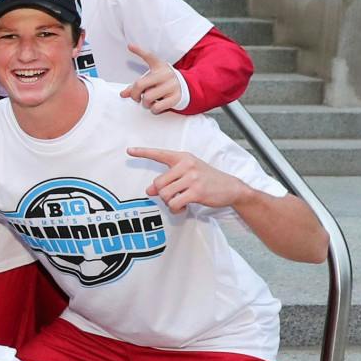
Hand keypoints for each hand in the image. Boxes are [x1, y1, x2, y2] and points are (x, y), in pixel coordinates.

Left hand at [119, 43, 183, 112]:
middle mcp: (165, 73)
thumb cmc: (161, 82)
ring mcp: (172, 85)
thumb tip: (123, 94)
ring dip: (145, 103)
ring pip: (147, 98)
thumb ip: (135, 86)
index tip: (129, 46)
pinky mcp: (176, 97)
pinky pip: (156, 107)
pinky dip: (153, 109)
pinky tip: (157, 105)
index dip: (139, 51)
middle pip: (139, 85)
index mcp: (158, 66)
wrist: (182, 87)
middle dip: (134, 94)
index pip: (149, 56)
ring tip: (150, 101)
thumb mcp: (150, 80)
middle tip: (136, 98)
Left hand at [127, 146, 249, 212]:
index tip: (129, 150)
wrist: (231, 187)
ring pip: (165, 194)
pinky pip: (175, 203)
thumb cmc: (207, 179)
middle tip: (172, 197)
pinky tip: (183, 208)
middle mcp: (186, 165)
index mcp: (183, 157)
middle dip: (162, 194)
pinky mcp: (196, 192)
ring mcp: (192, 178)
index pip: (160, 154)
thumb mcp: (188, 174)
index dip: (143, 152)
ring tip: (178, 202)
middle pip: (158, 183)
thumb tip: (149, 191)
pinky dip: (176, 209)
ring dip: (169, 203)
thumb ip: (169, 179)